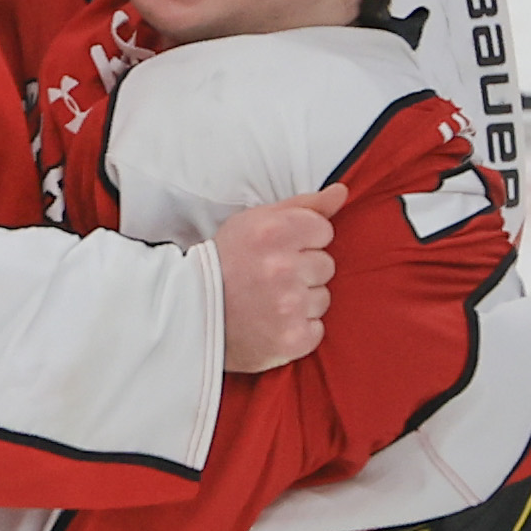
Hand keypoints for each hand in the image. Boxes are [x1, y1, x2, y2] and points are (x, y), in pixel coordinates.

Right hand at [214, 182, 345, 372]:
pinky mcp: (292, 338)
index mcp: (272, 231)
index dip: (302, 240)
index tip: (277, 250)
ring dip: (301, 301)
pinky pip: (317, 329)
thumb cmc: (225, 263)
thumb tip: (340, 191)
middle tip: (269, 277)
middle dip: (302, 270)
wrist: (190, 313)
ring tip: (268, 301)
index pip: (323, 230)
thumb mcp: (254, 222)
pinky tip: (272, 323)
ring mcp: (289, 306)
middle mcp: (282, 267)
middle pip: (326, 264)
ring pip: (322, 297)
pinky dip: (298, 329)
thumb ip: (303, 205)